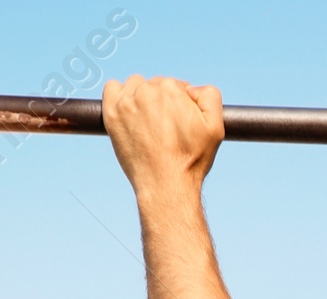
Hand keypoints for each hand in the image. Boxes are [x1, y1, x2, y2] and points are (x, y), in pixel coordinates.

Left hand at [102, 74, 223, 198]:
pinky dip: (118, 96)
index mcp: (172, 88)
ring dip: (140, 97)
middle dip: (161, 102)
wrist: (166, 186)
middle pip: (155, 85)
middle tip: (164, 129)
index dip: (180, 105)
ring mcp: (127, 101)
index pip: (176, 86)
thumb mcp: (215, 128)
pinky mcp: (112, 113)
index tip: (179, 125)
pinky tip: (128, 112)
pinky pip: (111, 88)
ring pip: (134, 85)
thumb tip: (190, 88)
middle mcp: (147, 90)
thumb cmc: (191, 160)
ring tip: (147, 123)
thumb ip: (210, 96)